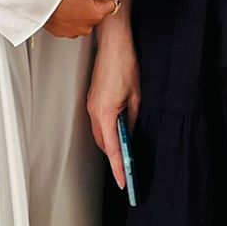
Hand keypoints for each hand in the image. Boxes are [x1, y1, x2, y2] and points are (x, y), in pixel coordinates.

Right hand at [44, 0, 128, 39]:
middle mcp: (85, 27)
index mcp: (94, 15)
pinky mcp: (60, 32)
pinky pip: (71, 23)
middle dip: (92, 1)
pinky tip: (61, 5)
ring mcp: (71, 31)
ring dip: (80, 9)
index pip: (112, 4)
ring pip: (84, 18)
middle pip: (97, 12)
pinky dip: (68, 15)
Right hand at [88, 17, 140, 187]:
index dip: (118, 167)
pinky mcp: (92, 99)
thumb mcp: (135, 97)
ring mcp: (91, 105)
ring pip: (99, 133)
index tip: (122, 181)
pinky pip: (98, 122)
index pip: (112, 148)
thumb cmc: (125, 66)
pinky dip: (107, 131)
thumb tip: (129, 134)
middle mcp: (94, 111)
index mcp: (105, 113)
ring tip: (125, 152)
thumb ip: (130, 120)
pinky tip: (117, 132)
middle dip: (114, 156)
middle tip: (126, 169)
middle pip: (102, 143)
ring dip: (110, 143)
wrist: (113, 44)